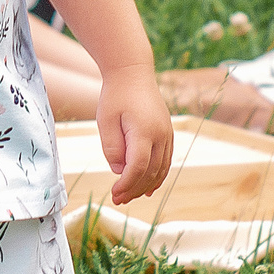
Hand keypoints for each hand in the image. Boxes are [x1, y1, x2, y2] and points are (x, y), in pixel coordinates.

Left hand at [95, 64, 174, 205]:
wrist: (133, 73)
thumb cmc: (115, 95)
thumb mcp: (105, 121)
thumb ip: (112, 148)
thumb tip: (121, 171)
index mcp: (144, 131)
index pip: (138, 168)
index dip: (127, 185)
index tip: (114, 194)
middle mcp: (160, 135)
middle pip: (151, 172)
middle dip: (135, 189)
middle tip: (118, 200)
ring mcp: (167, 134)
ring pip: (162, 169)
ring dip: (146, 186)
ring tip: (129, 196)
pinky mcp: (168, 133)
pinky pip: (166, 161)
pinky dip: (158, 176)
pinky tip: (148, 188)